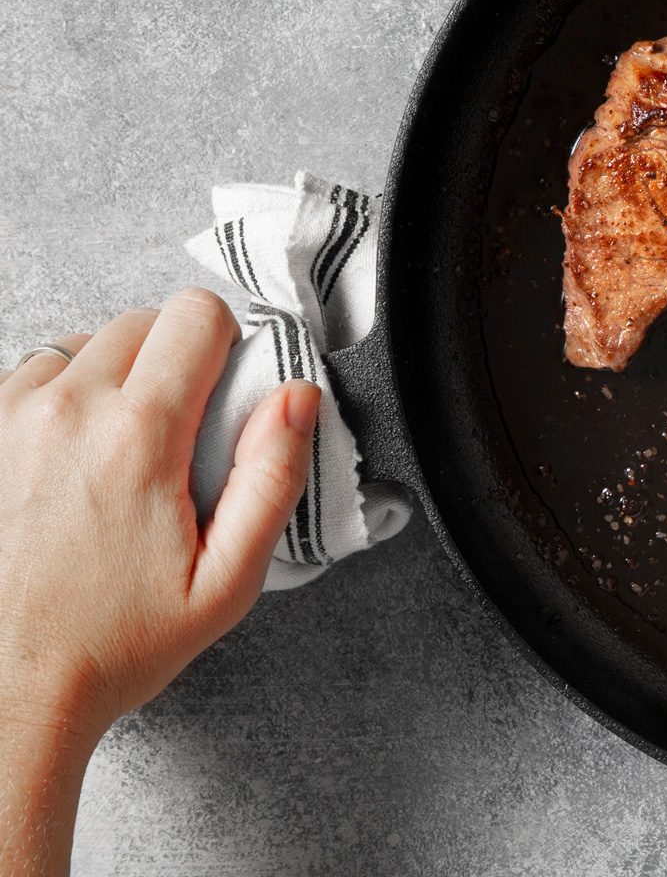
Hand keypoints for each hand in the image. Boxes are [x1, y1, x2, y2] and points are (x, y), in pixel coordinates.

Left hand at [0, 289, 317, 743]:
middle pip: (140, 322)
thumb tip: (298, 397)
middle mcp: (66, 412)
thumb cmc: (114, 644)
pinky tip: (69, 459)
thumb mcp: (228, 581)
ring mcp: (7, 419)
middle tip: (178, 432)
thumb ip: (272, 478)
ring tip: (118, 449)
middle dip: (172, 360)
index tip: (225, 390)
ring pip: (80, 344)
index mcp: (138, 437)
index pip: (196, 315)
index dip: (226, 343)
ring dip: (110, 377)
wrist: (7, 690)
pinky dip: (57, 400)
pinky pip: (28, 378)